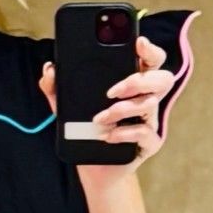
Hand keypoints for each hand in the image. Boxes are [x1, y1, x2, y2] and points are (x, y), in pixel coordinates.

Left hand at [38, 35, 175, 180]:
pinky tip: (108, 136)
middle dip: (139, 80)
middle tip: (112, 91)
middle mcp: (146, 99)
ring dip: (123, 109)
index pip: (150, 59)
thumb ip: (56, 88)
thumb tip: (49, 70)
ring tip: (99, 119)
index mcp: (132, 83)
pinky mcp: (149, 143)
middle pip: (162, 78)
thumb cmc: (86, 133)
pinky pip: (145, 133)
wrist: (93, 170)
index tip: (138, 42)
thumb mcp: (66, 109)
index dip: (150, 49)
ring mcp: (150, 121)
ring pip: (151, 104)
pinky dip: (125, 133)